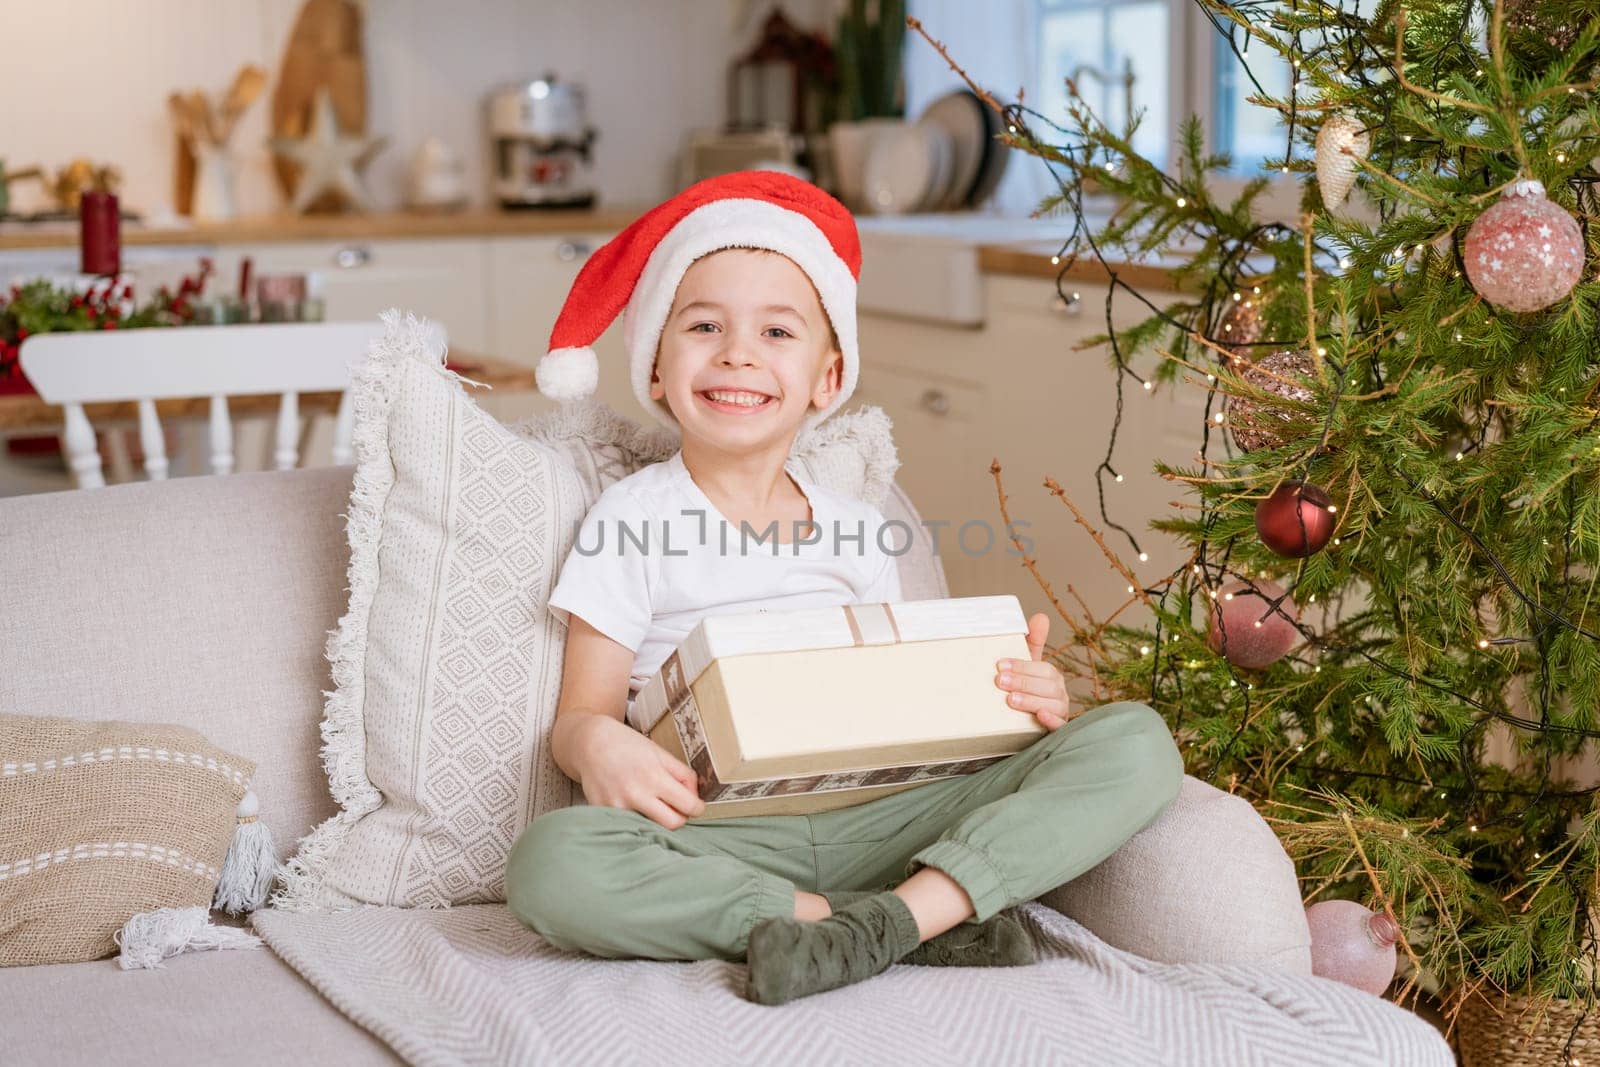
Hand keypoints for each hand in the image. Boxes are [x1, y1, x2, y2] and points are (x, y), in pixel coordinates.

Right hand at [567, 714, 706, 828]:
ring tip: (650, 803)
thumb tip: (695, 797)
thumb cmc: (628, 745)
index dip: (697, 808)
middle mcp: (636, 794)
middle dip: (680, 817)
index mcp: (654, 776)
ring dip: (656, 819)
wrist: (591, 743)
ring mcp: (618, 806)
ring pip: (651, 827)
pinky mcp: (604, 812)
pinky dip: (635, 818)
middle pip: (673, 824)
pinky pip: (629, 824)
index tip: (696, 806)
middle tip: (676, 808)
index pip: (688, 806)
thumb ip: (682, 774)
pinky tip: (630, 802)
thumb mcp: (661, 753)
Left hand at [995, 612, 1070, 730]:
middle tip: (999, 681)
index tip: (1000, 666)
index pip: (1042, 668)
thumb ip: (1031, 644)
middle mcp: (1058, 693)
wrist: (1017, 727)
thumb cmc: (1024, 692)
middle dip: (1023, 682)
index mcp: (1051, 676)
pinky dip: (1051, 720)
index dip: (1022, 666)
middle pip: (1048, 685)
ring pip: (1053, 704)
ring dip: (1031, 700)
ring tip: (1011, 700)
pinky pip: (1059, 725)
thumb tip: (1041, 616)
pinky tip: (1040, 716)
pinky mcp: (1056, 730)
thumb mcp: (1025, 668)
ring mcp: (1059, 712)